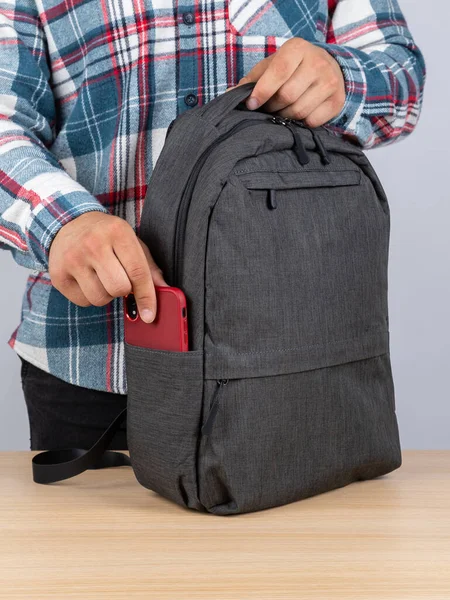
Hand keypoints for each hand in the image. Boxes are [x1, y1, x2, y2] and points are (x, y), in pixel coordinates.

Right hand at [49, 212, 167, 321]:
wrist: (68, 223)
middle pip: (119, 288)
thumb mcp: (131, 242)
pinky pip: (83, 302)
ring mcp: (72, 259)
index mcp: (117, 232)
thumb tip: (166, 291)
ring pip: (100, 298)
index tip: (150, 315)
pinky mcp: (58, 274)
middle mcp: (93, 244)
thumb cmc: (107, 236)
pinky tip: (88, 280)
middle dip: (124, 291)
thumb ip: (149, 267)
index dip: (147, 297)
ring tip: (103, 278)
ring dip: (107, 295)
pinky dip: (90, 297)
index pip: (138, 272)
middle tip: (120, 279)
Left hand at [238, 38, 345, 127]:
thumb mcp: (271, 66)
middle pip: (287, 96)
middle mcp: (317, 63)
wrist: (327, 68)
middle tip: (268, 108)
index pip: (278, 72)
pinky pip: (312, 122)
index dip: (262, 91)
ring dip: (285, 117)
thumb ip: (251, 80)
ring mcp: (330, 82)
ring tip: (282, 111)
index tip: (251, 104)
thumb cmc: (292, 69)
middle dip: (272, 107)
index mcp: (297, 49)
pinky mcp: (337, 101)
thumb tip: (229, 97)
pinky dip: (301, 123)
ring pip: (299, 111)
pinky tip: (299, 115)